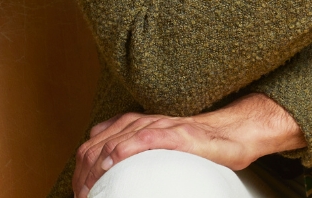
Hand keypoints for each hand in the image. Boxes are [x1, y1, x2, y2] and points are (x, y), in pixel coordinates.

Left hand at [72, 94, 304, 197]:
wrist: (233, 134)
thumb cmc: (198, 145)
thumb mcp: (160, 143)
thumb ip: (136, 146)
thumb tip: (108, 163)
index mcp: (141, 125)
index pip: (99, 136)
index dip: (83, 162)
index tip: (78, 188)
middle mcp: (149, 122)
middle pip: (105, 137)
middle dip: (88, 165)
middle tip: (83, 191)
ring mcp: (165, 126)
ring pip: (123, 134)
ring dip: (102, 158)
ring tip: (91, 179)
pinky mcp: (181, 134)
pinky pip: (151, 135)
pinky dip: (131, 144)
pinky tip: (117, 154)